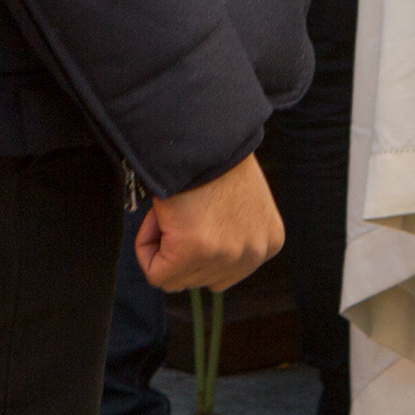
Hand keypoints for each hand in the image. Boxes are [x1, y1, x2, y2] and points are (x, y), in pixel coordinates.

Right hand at [138, 155, 284, 291]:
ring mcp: (226, 255)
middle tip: (181, 209)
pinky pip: (156, 272)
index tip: (196, 213)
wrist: (202, 135)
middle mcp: (254, 254)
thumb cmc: (214, 159)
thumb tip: (201, 257)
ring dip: (163, 244)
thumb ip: (227, 236)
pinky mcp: (194, 250)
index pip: (219, 274)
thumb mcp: (239, 206)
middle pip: (197, 279)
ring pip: (175, 277)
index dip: (195, 245)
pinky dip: (146, 246)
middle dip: (178, 247)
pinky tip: (160, 216)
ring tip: (174, 209)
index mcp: (269, 242)